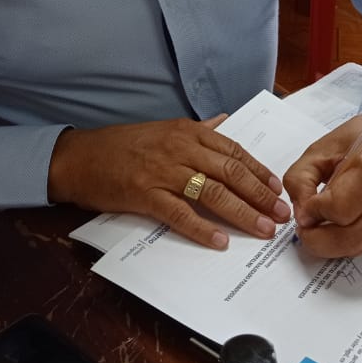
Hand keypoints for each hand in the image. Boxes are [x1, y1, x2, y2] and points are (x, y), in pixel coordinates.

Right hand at [47, 116, 290, 249]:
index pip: (234, 152)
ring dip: (242, 213)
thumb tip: (224, 122)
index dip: (259, 172)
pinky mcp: (145, 193)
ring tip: (262, 229)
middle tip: (281, 214)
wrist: (80, 157)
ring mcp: (162, 171)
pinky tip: (219, 240)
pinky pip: (179, 212)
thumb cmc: (122, 145)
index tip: (278, 190)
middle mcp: (179, 148)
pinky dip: (201, 227)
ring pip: (212, 192)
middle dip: (260, 195)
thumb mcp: (163, 130)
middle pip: (230, 172)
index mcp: (187, 131)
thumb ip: (197, 129)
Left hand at [283, 114, 361, 257]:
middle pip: (350, 238)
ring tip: (320, 224)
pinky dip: (348, 240)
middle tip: (305, 227)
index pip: (339, 209)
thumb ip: (301, 179)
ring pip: (358, 248)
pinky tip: (342, 223)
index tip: (306, 205)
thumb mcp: (322, 148)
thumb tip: (302, 215)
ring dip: (331, 243)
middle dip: (318, 239)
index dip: (315, 212)